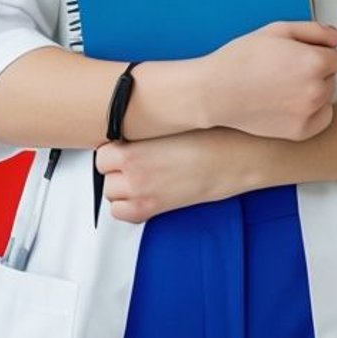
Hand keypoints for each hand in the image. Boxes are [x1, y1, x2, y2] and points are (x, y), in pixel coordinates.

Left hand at [96, 128, 264, 223]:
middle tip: (136, 160)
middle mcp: (134, 175)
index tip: (125, 147)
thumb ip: (145, 130)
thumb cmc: (211, 136)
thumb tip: (133, 131)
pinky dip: (128, 207)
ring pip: (111, 195)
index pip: (101, 153)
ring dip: (121, 187)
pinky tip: (144, 193)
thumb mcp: (170, 123)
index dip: (114, 149)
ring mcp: (143, 195)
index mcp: (133, 150)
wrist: (235, 157)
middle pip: (104, 174)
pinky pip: (123, 214)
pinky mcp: (156, 208)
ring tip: (141, 176)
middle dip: (116, 168)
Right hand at [197, 20, 336, 140]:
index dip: (315, 53)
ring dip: (314, 91)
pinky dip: (312, 112)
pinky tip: (289, 103)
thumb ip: (314, 30)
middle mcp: (317, 89)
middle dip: (315, 72)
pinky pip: (322, 118)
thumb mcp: (277, 30)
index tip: (295, 56)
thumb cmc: (241, 60)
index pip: (335, 56)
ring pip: (327, 96)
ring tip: (283, 87)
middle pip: (332, 76)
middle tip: (285, 71)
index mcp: (314, 62)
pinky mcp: (301, 131)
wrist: (215, 92)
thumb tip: (336, 38)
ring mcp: (309, 113)